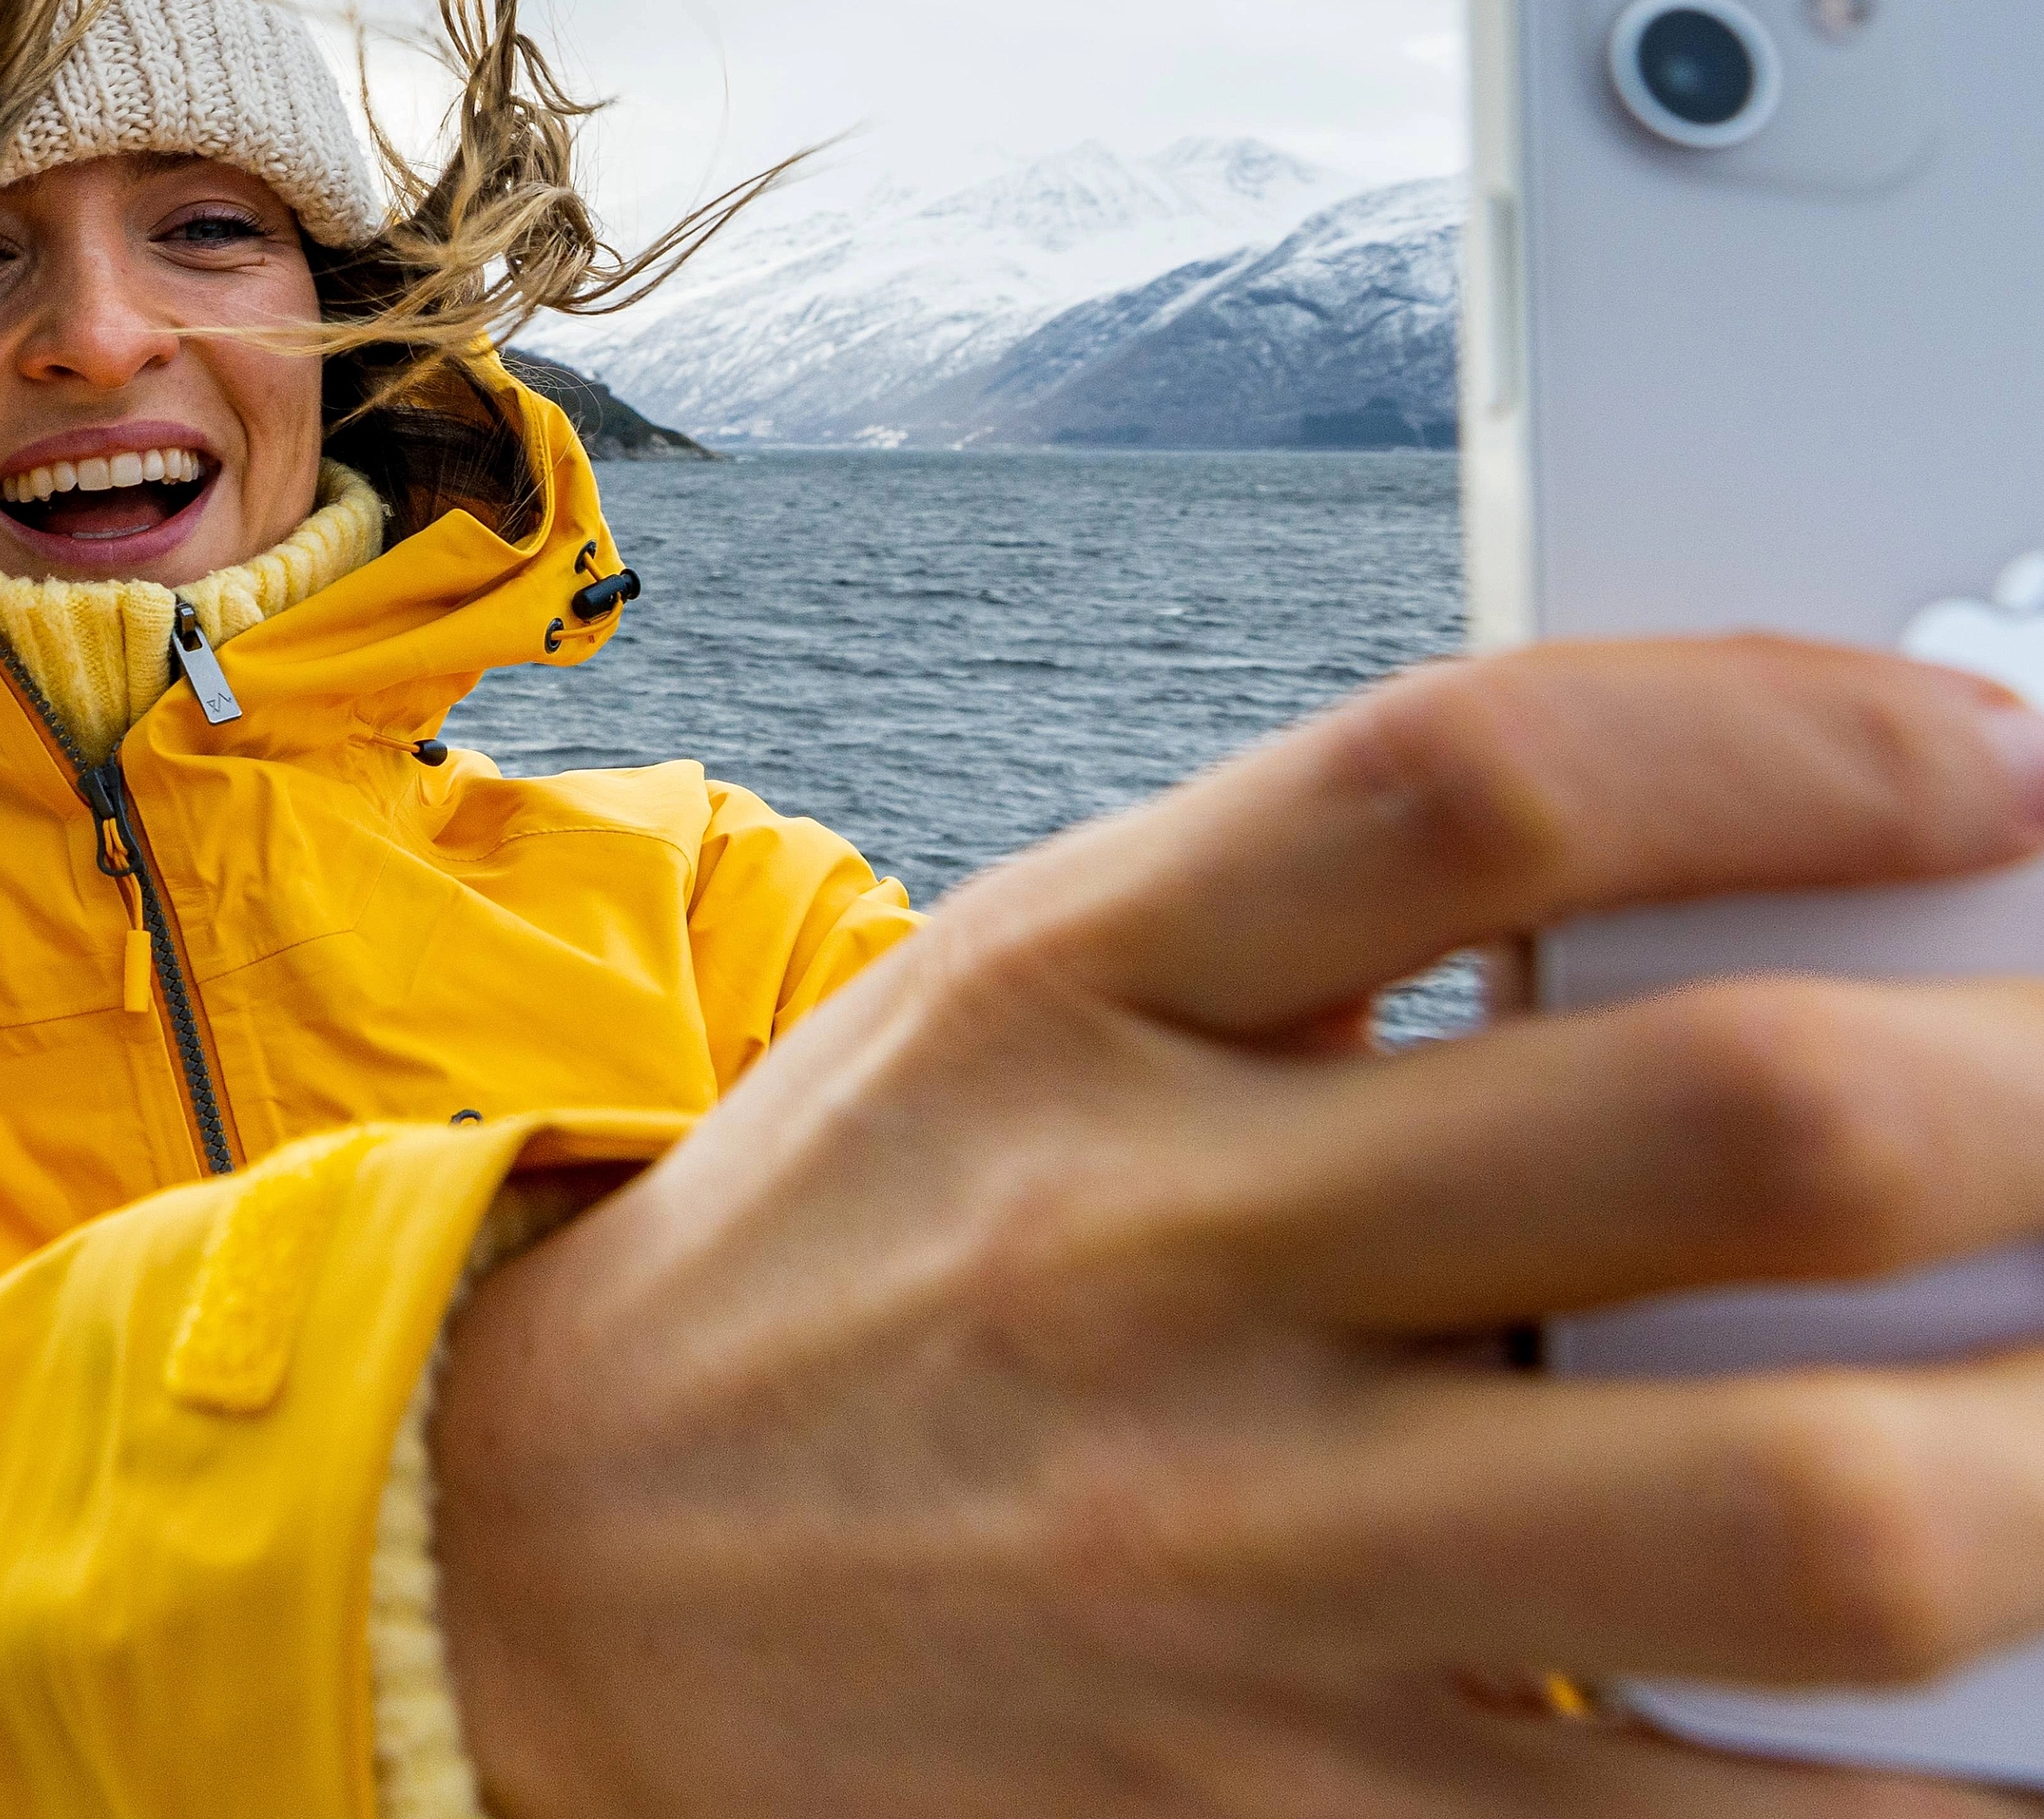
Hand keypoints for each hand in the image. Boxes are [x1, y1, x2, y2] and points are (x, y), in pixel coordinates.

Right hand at [435, 638, 2043, 1814]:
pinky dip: (1953, 1788)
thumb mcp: (1022, 995)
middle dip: (2041, 1095)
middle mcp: (1151, 1255)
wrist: (553, 1569)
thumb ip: (1327, 926)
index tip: (1995, 763)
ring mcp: (1222, 1569)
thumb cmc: (858, 1244)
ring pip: (1797, 1516)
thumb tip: (1745, 884)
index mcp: (1078, 988)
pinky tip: (2020, 1712)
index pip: (1471, 776)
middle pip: (1718, 1131)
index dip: (1790, 735)